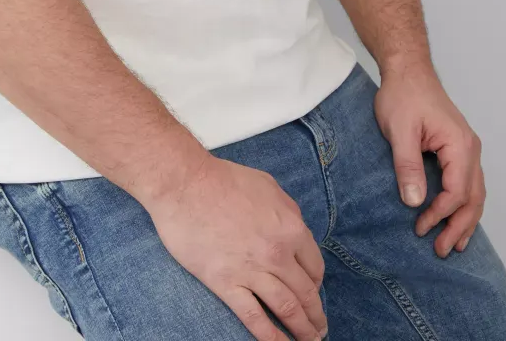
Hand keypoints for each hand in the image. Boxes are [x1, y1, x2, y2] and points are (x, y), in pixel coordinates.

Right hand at [145, 154, 327, 340]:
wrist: (186, 184)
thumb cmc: (223, 180)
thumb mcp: (268, 185)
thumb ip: (287, 209)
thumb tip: (295, 228)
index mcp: (290, 227)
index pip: (314, 266)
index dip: (317, 284)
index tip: (314, 294)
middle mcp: (278, 253)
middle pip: (306, 293)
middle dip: (316, 315)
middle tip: (319, 329)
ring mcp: (253, 270)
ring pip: (287, 308)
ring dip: (302, 329)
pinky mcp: (227, 283)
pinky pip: (255, 317)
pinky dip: (271, 337)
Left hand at [374, 61, 485, 257]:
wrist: (408, 70)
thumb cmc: (404, 95)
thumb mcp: (400, 131)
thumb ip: (408, 166)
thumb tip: (415, 202)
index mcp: (459, 145)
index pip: (457, 191)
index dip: (440, 214)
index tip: (420, 227)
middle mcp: (470, 149)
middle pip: (473, 197)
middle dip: (459, 226)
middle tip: (442, 250)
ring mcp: (467, 148)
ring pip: (475, 192)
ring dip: (465, 219)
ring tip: (454, 243)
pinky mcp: (458, 148)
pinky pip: (468, 182)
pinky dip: (464, 203)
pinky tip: (456, 217)